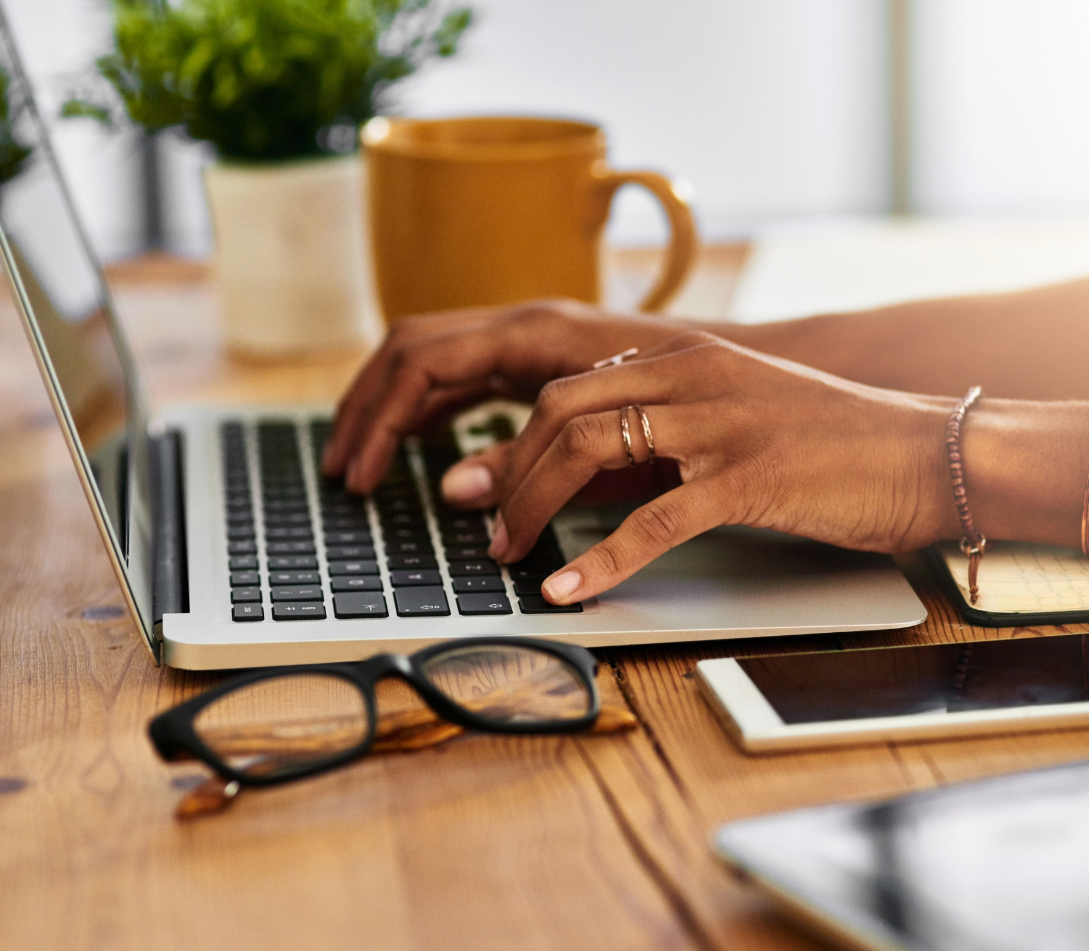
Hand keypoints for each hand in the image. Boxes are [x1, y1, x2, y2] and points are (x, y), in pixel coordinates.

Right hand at [322, 299, 697, 487]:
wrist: (746, 369)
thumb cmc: (693, 398)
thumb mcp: (611, 442)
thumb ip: (531, 461)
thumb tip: (453, 488)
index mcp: (535, 332)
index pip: (423, 361)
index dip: (380, 418)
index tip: (359, 473)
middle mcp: (525, 324)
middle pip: (412, 349)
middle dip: (367, 408)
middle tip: (341, 470)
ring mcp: (531, 337)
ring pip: (432, 356)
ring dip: (390, 406)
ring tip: (362, 462)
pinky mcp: (543, 359)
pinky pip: (464, 372)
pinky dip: (429, 405)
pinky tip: (417, 444)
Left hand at [446, 332, 959, 603]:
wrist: (929, 452)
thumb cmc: (842, 442)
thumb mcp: (746, 411)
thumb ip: (679, 422)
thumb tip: (613, 459)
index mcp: (689, 357)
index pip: (571, 385)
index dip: (513, 436)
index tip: (478, 476)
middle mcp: (695, 377)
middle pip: (562, 411)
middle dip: (506, 469)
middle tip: (477, 518)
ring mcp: (720, 424)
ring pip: (591, 451)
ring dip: (533, 507)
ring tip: (509, 552)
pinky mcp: (749, 479)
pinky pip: (653, 523)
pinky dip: (599, 561)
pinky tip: (569, 591)